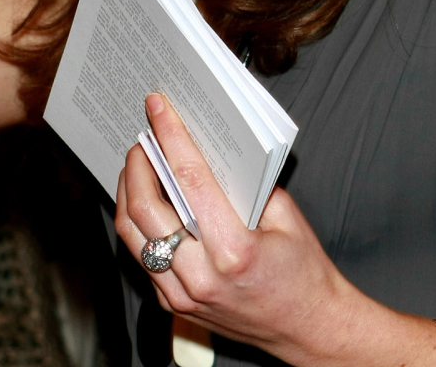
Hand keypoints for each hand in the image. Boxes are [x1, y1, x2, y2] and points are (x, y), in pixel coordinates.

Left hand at [113, 94, 356, 365]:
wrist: (307, 326)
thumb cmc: (303, 272)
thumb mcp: (287, 218)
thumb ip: (248, 185)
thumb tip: (214, 151)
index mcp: (234, 250)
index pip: (190, 180)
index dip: (171, 137)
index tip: (158, 109)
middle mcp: (201, 276)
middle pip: (146, 209)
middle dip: (138, 165)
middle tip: (142, 139)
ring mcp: (182, 295)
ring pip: (133, 236)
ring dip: (129, 194)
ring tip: (137, 167)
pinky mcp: (174, 305)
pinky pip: (143, 259)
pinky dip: (138, 226)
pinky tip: (146, 204)